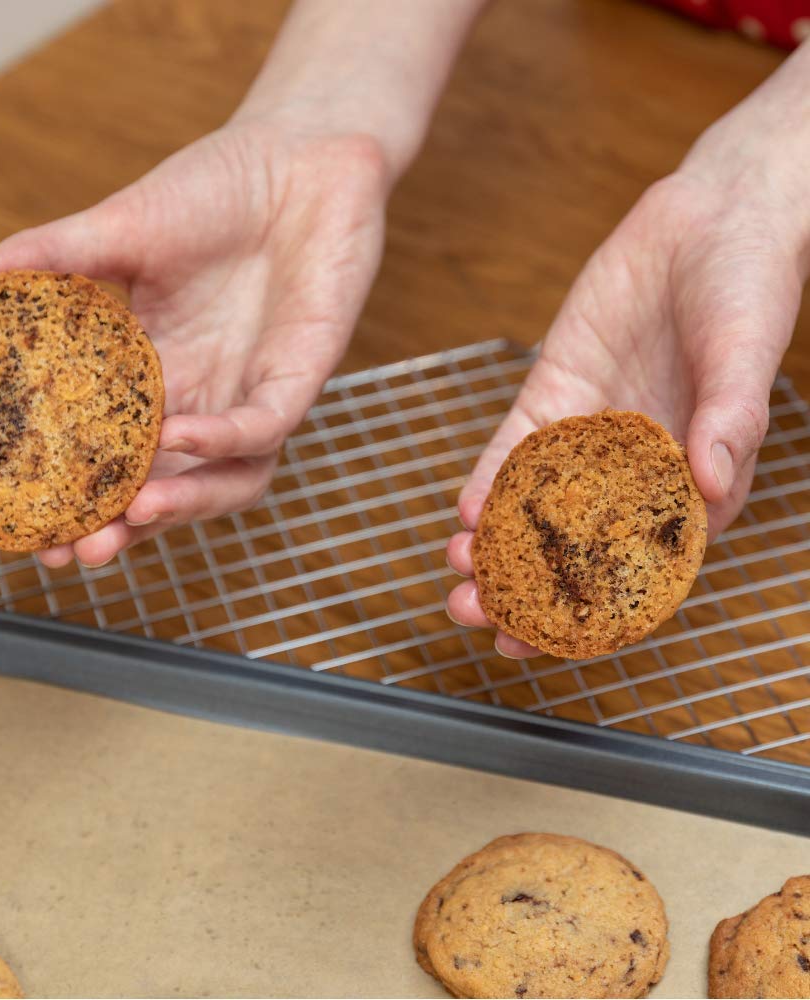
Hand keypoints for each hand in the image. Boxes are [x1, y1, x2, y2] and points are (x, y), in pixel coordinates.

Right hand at [0, 119, 388, 566]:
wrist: (302, 153)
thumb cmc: (214, 189)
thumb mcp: (116, 228)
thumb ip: (40, 260)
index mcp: (154, 373)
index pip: (108, 453)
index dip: (73, 494)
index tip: (24, 525)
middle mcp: (202, 397)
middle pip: (162, 485)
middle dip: (122, 524)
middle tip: (75, 550)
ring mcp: (252, 394)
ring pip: (224, 481)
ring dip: (180, 504)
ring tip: (128, 515)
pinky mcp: (301, 378)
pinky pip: (265, 427)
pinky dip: (225, 439)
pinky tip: (181, 433)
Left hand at [446, 45, 809, 656]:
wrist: (711, 217)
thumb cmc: (750, 287)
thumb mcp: (744, 355)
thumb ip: (728, 420)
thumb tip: (709, 481)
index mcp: (689, 481)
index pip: (634, 565)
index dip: (587, 611)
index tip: (539, 644)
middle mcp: (634, 469)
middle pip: (572, 545)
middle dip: (523, 584)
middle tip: (475, 615)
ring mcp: (590, 434)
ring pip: (534, 504)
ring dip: (494, 542)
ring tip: (458, 572)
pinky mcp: (557, 394)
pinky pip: (517, 447)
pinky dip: (491, 479)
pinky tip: (464, 509)